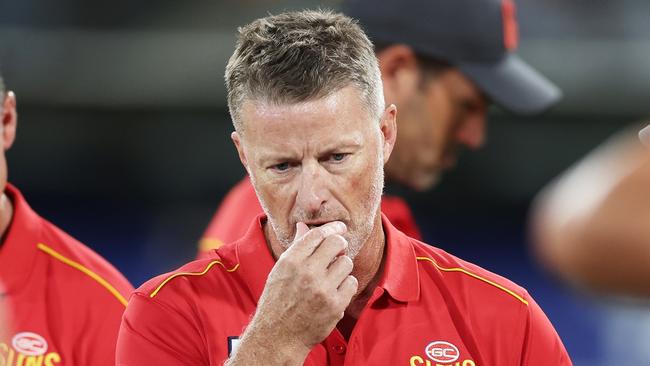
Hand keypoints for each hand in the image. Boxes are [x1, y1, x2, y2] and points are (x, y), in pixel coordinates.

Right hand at [228, 221, 357, 364]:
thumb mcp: (280, 271)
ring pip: (346, 262)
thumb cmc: (278, 300)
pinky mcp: (335, 305)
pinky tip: (336, 290)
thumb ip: (296, 248)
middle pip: (336, 243)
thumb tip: (304, 226)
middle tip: (338, 250)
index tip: (340, 227)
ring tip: (332, 276)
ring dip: (342, 267)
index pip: (317, 234)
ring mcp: (322, 289)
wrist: (278, 335)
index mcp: (291, 261)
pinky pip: (352, 283)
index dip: (332, 227)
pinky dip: (346, 285)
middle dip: (340, 244)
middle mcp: (307, 272)